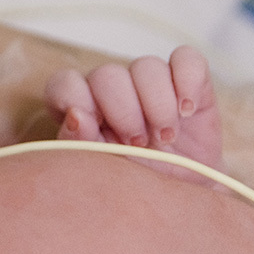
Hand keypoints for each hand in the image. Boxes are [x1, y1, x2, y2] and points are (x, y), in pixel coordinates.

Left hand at [44, 46, 223, 174]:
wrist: (182, 194)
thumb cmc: (134, 180)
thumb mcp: (104, 170)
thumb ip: (82, 143)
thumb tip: (76, 115)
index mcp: (82, 105)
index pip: (65, 83)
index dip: (76, 100)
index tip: (96, 128)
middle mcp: (113, 88)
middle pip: (107, 75)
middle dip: (123, 111)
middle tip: (138, 143)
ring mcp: (151, 80)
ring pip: (146, 66)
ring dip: (157, 104)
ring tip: (166, 137)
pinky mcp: (188, 79)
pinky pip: (187, 59)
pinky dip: (187, 81)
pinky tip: (186, 111)